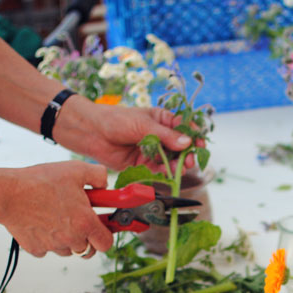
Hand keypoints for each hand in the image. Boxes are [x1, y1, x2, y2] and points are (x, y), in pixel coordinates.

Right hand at [0, 160, 113, 257]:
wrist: (7, 193)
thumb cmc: (40, 181)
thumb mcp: (76, 170)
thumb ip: (98, 176)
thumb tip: (104, 185)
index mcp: (84, 223)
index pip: (106, 243)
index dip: (105, 235)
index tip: (101, 227)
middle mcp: (71, 239)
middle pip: (87, 249)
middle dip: (85, 237)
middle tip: (77, 220)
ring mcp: (53, 246)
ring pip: (67, 250)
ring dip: (66, 238)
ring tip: (55, 217)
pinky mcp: (35, 249)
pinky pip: (46, 249)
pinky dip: (45, 239)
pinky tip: (39, 221)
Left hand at [70, 103, 200, 173]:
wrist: (92, 133)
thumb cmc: (117, 120)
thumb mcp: (144, 124)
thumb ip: (166, 135)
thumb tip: (187, 143)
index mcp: (163, 120)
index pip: (185, 128)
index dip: (194, 136)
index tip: (199, 144)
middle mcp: (160, 136)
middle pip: (181, 146)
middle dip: (187, 153)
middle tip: (190, 160)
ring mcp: (153, 150)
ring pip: (172, 159)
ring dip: (178, 164)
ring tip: (181, 168)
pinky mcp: (144, 164)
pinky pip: (159, 170)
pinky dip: (165, 172)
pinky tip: (168, 173)